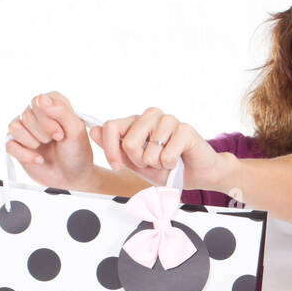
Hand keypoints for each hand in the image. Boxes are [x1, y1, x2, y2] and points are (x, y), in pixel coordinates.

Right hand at [5, 92, 96, 189]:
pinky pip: (9, 144)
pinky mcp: (16, 145)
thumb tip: (42, 98)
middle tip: (57, 141)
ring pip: (15, 127)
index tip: (61, 133)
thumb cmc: (78, 153)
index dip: (48, 119)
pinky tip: (39, 159)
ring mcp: (25, 129)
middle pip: (26, 114)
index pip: (39, 101)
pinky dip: (25, 154)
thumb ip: (62, 111)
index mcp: (53, 105)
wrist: (73, 178)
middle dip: (43, 132)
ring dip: (33, 142)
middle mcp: (36, 114)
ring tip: (46, 148)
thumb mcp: (76, 131)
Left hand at [90, 109, 223, 189]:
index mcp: (137, 122)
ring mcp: (169, 120)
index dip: (110, 149)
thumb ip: (116, 148)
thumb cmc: (168, 168)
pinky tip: (178, 160)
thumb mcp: (136, 163)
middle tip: (152, 163)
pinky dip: (170, 165)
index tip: (116, 166)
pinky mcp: (185, 129)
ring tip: (166, 162)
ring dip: (157, 164)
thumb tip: (93, 131)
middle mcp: (152, 117)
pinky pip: (167, 155)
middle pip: (129, 141)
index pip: (112, 127)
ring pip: (149, 150)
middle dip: (139, 161)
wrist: (198, 174)